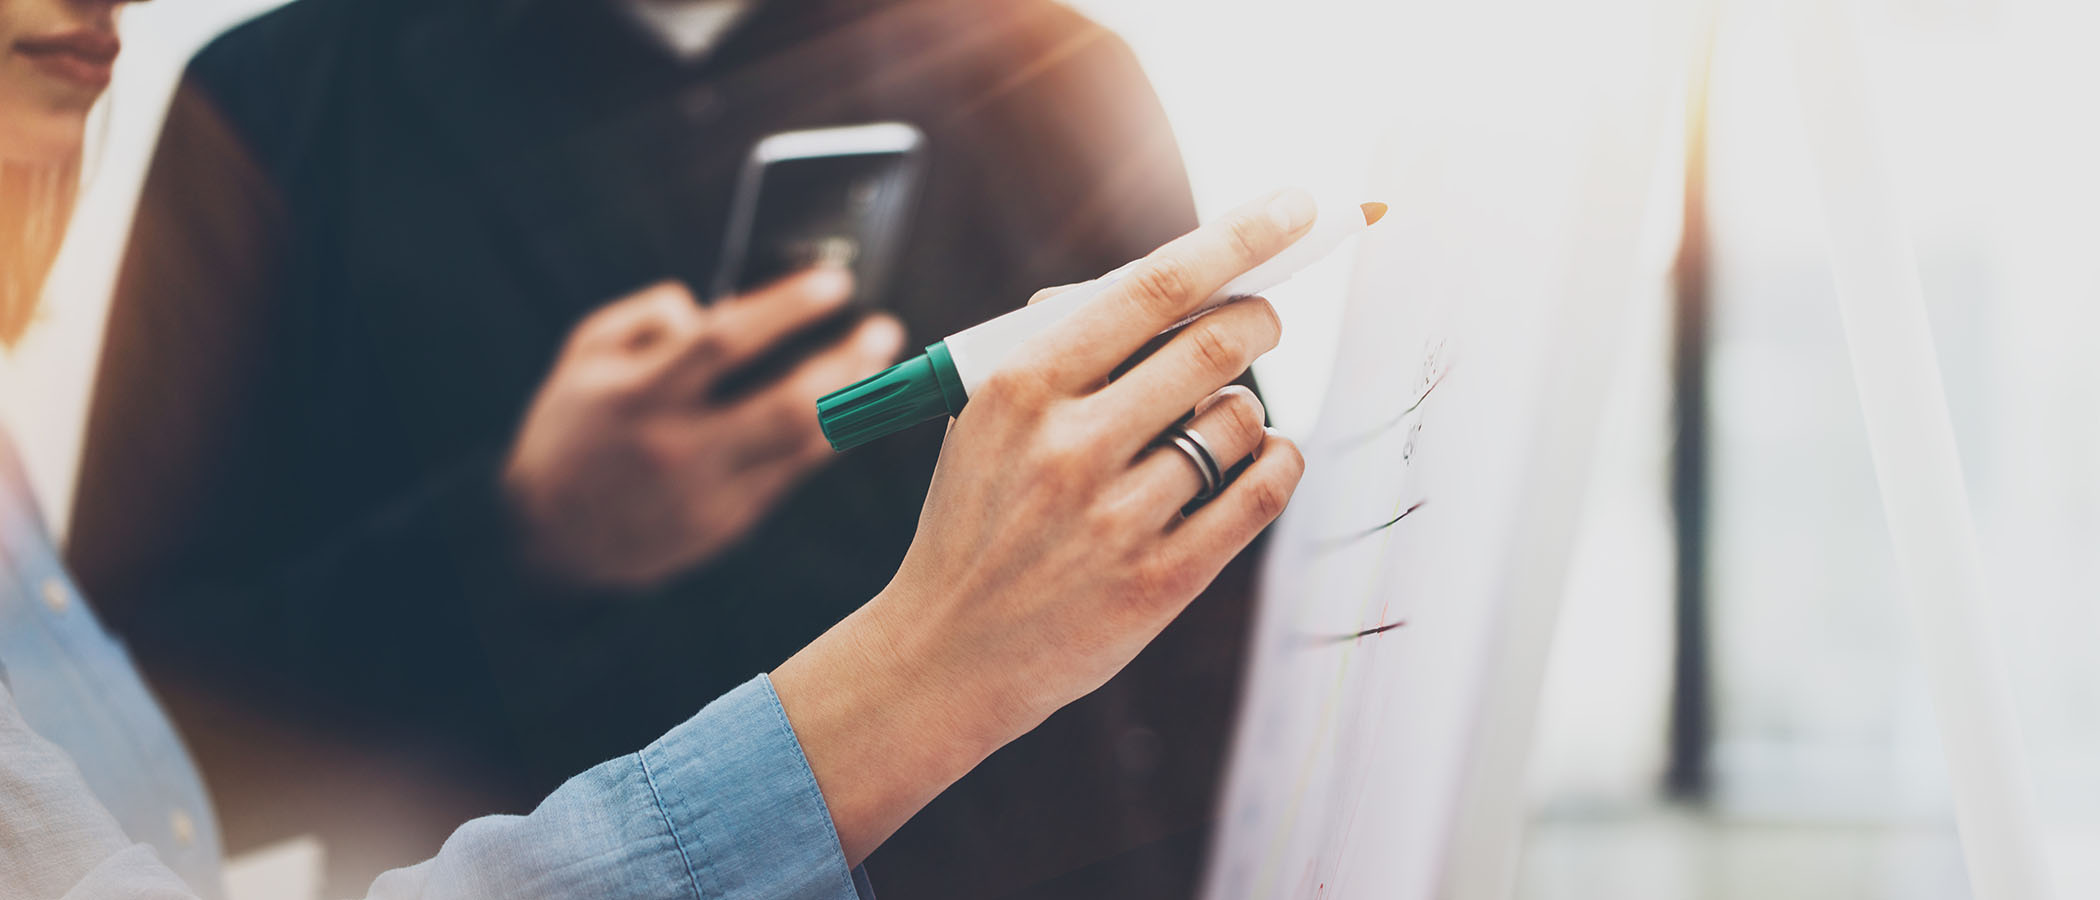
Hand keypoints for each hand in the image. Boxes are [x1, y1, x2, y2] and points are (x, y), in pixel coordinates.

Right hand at [502, 271, 904, 588]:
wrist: (551, 539)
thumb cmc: (572, 429)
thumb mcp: (584, 357)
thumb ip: (645, 317)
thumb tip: (715, 306)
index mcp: (639, 395)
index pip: (725, 340)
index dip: (787, 307)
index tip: (836, 282)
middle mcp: (679, 446)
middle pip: (787, 403)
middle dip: (847, 363)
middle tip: (884, 328)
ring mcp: (708, 492)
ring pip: (804, 446)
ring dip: (856, 402)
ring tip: (883, 366)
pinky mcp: (729, 524)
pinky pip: (795, 473)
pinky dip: (829, 437)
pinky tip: (852, 408)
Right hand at [772, 188, 1314, 863]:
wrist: (944, 653)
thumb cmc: (976, 517)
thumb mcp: (985, 417)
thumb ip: (1066, 344)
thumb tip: (1178, 279)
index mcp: (1021, 387)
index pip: (1152, 286)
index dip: (1237, 238)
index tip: (1295, 206)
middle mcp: (1070, 447)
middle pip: (1214, 345)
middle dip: (1258, 318)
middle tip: (1261, 317)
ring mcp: (1116, 518)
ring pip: (1239, 421)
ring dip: (1246, 408)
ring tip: (1212, 425)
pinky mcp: (1159, 581)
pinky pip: (1260, 494)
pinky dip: (1278, 462)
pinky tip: (1261, 458)